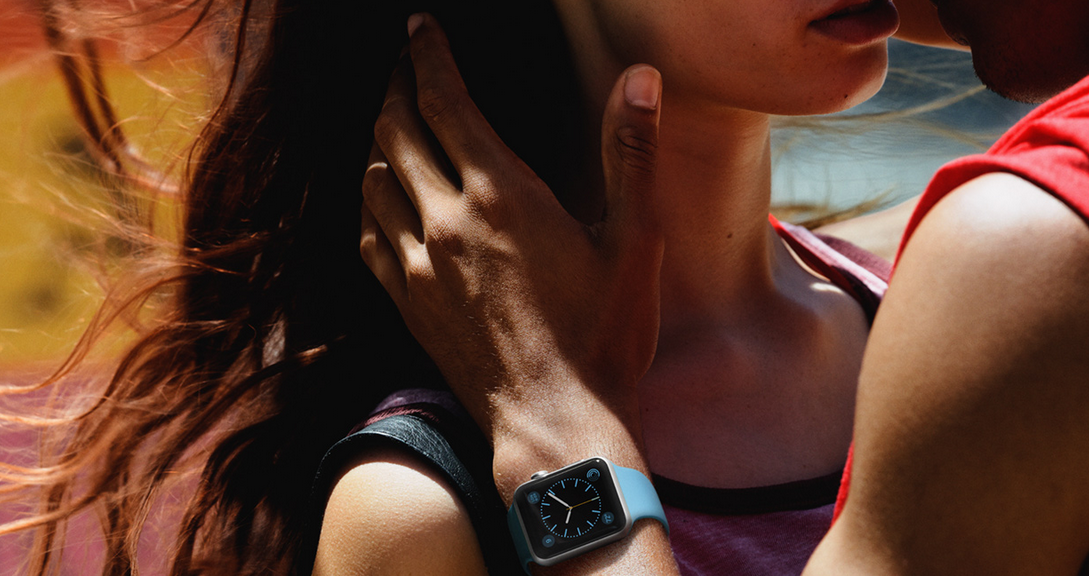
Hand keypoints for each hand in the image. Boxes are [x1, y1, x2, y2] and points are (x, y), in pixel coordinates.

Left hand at [360, 14, 664, 456]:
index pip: (445, 101)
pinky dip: (370, 202)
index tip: (419, 30)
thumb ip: (632, 153)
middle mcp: (447, 221)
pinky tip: (382, 199)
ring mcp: (419, 265)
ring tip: (394, 124)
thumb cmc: (605, 335)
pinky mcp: (408, 303)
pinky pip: (369, 235)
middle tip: (404, 67)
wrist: (557, 423)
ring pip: (374, 179)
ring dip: (380, 141)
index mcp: (502, 195)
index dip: (427, 56)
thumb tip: (639, 78)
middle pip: (397, 130)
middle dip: (397, 88)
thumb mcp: (635, 241)